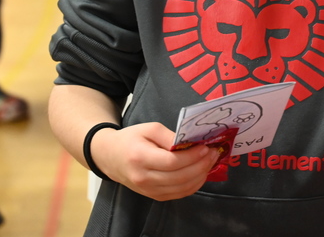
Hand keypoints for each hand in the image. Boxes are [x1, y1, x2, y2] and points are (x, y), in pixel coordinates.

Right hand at [89, 122, 218, 200]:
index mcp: (140, 157)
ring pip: (181, 188)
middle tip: (213, 153)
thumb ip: (170, 136)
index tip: (205, 146)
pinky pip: (178, 194)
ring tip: (210, 162)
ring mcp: (148, 190)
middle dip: (201, 165)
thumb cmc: (131, 139)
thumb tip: (190, 144)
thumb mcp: (149, 128)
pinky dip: (193, 185)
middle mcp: (143, 178)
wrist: (110, 157)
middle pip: (179, 177)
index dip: (192, 156)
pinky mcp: (153, 196)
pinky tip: (201, 173)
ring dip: (200, 176)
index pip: (172, 162)